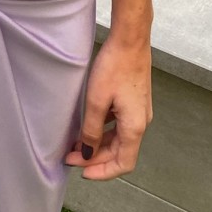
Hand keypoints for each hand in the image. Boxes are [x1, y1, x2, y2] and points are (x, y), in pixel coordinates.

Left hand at [64, 33, 152, 179]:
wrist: (130, 39)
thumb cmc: (114, 67)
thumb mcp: (96, 101)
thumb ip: (91, 131)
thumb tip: (86, 153)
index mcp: (135, 127)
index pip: (123, 164)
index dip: (102, 172)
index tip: (81, 172)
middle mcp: (141, 122)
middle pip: (120, 153)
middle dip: (95, 158)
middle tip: (70, 156)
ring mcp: (139, 111)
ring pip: (119, 139)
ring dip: (99, 145)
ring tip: (75, 144)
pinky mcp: (135, 101)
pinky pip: (120, 125)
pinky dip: (104, 131)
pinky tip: (88, 126)